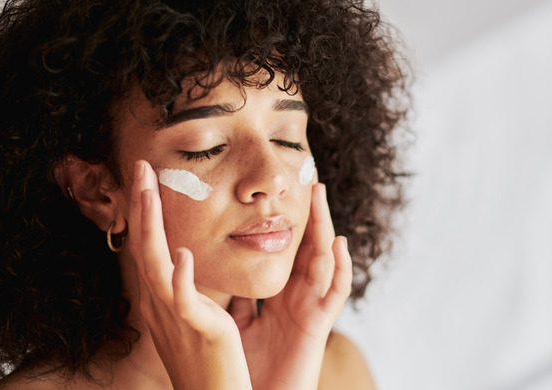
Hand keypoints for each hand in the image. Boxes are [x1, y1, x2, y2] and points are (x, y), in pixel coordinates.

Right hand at [128, 160, 251, 389]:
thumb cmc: (207, 361)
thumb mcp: (193, 317)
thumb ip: (189, 288)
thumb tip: (188, 261)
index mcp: (162, 298)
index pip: (149, 246)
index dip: (145, 212)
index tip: (147, 179)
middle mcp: (160, 304)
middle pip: (145, 246)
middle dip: (142, 206)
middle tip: (142, 168)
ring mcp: (174, 317)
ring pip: (157, 264)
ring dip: (152, 225)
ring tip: (150, 190)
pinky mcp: (198, 330)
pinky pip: (184, 301)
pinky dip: (180, 277)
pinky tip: (182, 252)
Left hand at [230, 182, 352, 389]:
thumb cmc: (245, 372)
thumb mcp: (236, 326)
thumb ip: (234, 299)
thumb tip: (211, 271)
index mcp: (276, 300)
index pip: (283, 253)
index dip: (285, 226)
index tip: (280, 196)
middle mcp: (296, 301)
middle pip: (305, 249)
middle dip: (308, 216)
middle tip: (307, 181)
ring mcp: (309, 311)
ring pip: (321, 261)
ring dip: (323, 227)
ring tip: (320, 196)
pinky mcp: (317, 328)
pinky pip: (334, 294)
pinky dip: (340, 268)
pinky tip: (337, 243)